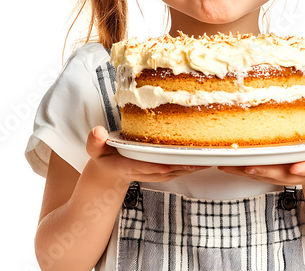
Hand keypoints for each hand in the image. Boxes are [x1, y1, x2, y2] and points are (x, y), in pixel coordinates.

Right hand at [86, 126, 209, 185]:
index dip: (156, 166)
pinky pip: (178, 169)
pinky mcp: (162, 171)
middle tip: (199, 158)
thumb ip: (95, 142)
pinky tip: (205, 159)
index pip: (143, 167)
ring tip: (209, 158)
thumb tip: (97, 131)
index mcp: (127, 166)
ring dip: (192, 166)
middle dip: (183, 166)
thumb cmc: (104, 157)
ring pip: (176, 171)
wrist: (109, 173)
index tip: (168, 165)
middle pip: (166, 170)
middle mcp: (144, 171)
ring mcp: (154, 173)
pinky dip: (191, 165)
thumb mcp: (96, 149)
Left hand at [218, 130, 304, 186]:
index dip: (304, 169)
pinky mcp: (267, 172)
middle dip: (264, 171)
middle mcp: (293, 173)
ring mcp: (279, 174)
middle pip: (278, 173)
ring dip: (243, 171)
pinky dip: (237, 168)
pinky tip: (222, 162)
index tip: (297, 169)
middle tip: (250, 168)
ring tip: (226, 164)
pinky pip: (251, 171)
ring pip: (260, 173)